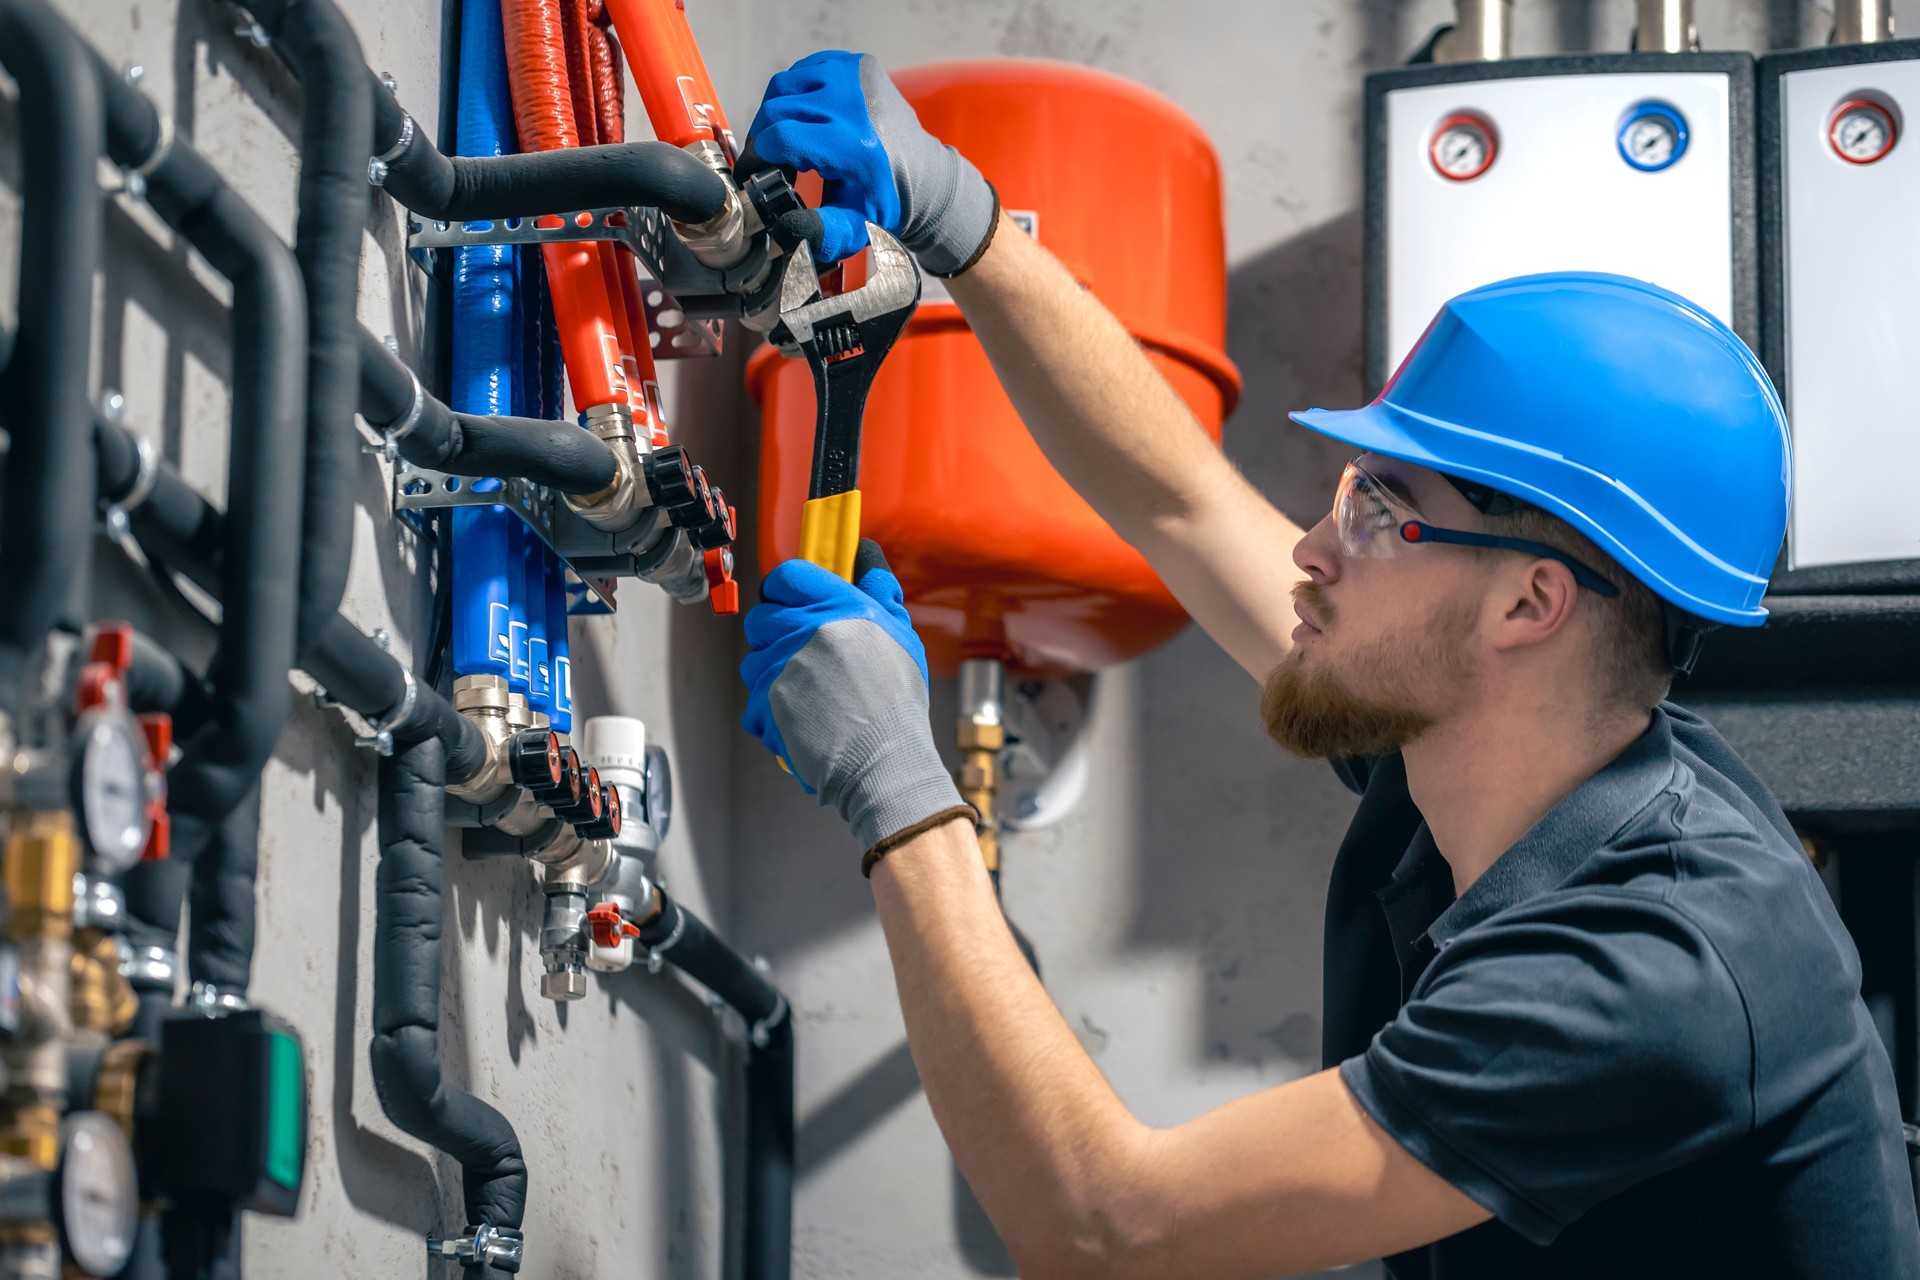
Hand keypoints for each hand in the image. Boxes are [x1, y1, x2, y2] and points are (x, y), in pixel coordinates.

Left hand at [740, 549, 969, 854]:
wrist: (884, 761)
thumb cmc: (897, 703)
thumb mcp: (900, 636)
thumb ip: (880, 594)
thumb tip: (868, 561)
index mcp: (838, 607)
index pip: (786, 576)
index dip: (786, 589)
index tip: (794, 602)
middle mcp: (804, 631)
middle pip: (761, 617)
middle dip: (775, 634)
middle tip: (802, 655)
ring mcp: (780, 668)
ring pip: (752, 661)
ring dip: (772, 675)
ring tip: (807, 695)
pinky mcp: (764, 704)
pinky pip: (753, 701)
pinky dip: (771, 713)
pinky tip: (801, 720)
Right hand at [744, 50, 997, 273]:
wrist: (921, 174)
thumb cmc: (883, 200)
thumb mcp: (855, 226)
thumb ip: (822, 232)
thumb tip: (788, 227)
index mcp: (854, 145)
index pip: (782, 137)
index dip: (759, 156)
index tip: (757, 172)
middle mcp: (854, 102)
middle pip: (777, 109)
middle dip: (764, 137)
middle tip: (770, 160)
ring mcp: (855, 76)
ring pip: (784, 85)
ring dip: (775, 112)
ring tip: (785, 139)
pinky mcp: (855, 63)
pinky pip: (803, 70)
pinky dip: (795, 92)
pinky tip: (804, 116)